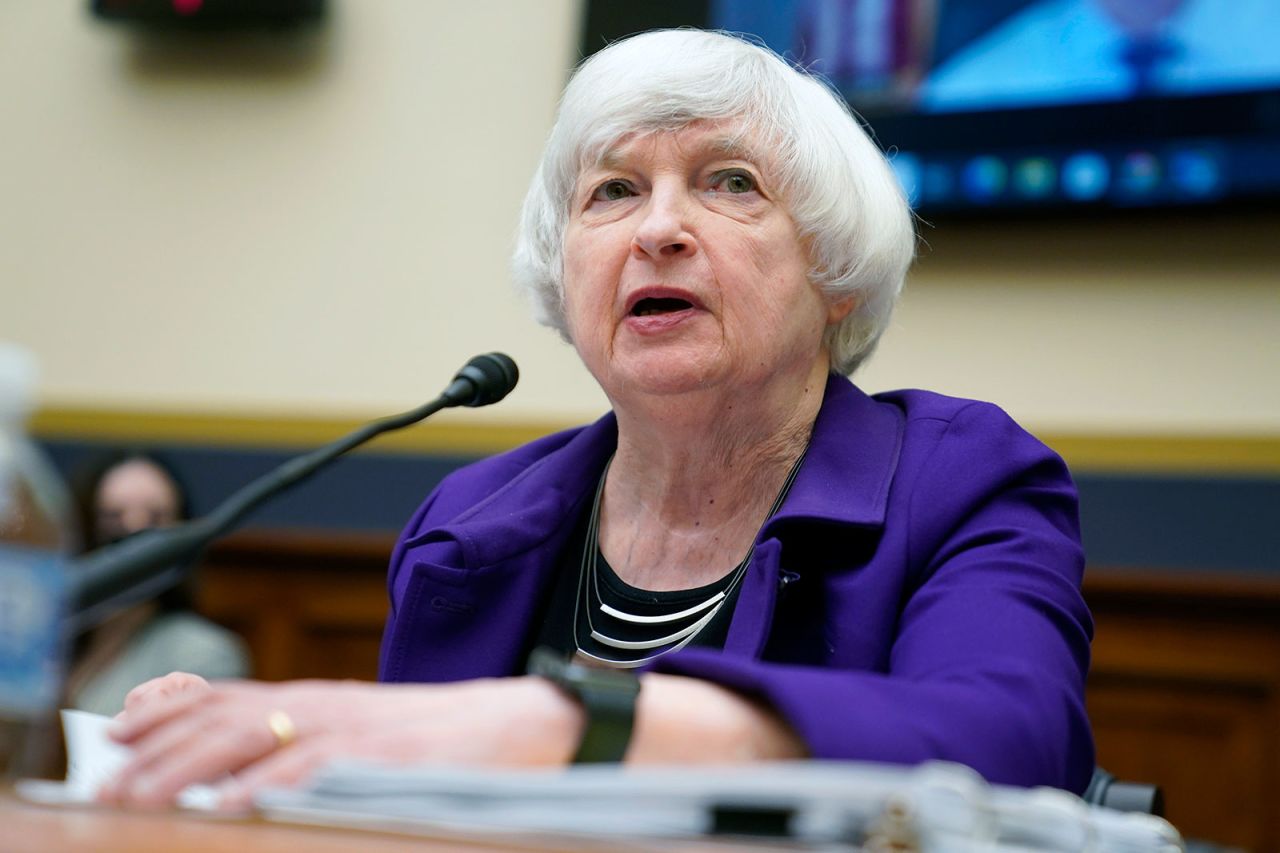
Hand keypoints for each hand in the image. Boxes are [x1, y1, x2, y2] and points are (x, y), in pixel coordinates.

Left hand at [98, 676, 582, 810]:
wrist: (513, 725)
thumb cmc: (432, 738)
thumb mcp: (356, 729)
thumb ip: (300, 740)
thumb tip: (235, 775)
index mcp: (315, 699)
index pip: (224, 694)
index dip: (165, 710)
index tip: (116, 730)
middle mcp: (323, 705)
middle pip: (223, 718)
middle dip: (157, 749)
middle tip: (107, 782)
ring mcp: (351, 729)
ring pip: (253, 739)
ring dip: (187, 768)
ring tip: (138, 796)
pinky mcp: (381, 758)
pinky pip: (312, 771)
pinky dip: (264, 787)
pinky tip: (226, 808)